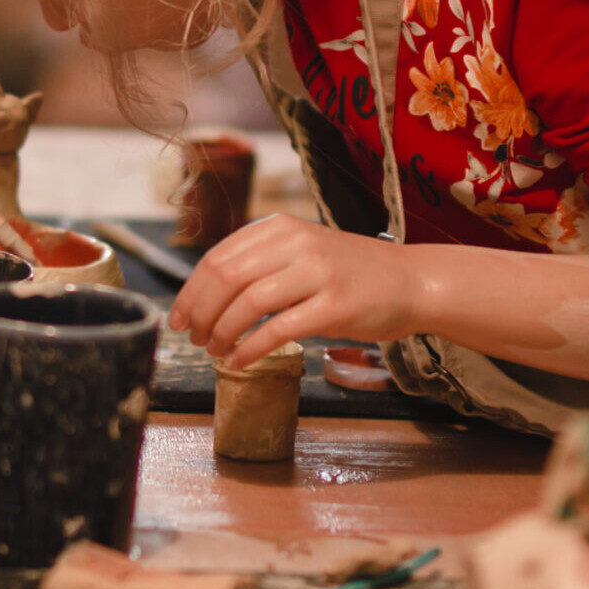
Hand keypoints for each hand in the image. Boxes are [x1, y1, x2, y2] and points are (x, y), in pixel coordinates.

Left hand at [168, 216, 417, 365]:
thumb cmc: (350, 272)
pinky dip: (250, 348)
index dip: (190, 291)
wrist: (411, 281)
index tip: (178, 317)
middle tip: (192, 338)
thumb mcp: (303, 251)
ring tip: (214, 350)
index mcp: (281, 228)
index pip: (217, 257)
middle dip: (200, 313)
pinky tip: (239, 360)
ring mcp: (318, 273)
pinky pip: (279, 329)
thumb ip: (261, 262)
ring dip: (221, 332)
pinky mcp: (336, 306)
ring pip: (248, 303)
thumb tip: (206, 294)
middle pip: (226, 278)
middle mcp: (296, 244)